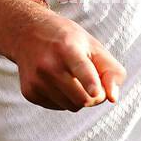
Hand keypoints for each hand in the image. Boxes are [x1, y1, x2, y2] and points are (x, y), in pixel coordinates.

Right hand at [11, 9, 125, 111]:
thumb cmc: (67, 40)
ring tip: (73, 77)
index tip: (96, 92)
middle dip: (95, 96)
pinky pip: (58, 107)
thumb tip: (113, 98)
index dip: (90, 82)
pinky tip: (58, 81)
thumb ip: (111, 70)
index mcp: (67, 48)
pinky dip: (64, 99)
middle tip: (95, 84)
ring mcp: (36, 81)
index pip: (81, 68)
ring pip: (72, 106)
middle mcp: (48, 65)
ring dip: (79, 98)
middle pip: (82, 98)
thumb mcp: (93, 46)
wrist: (28, 33)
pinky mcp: (30, 92)